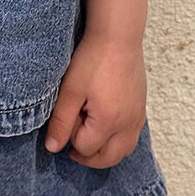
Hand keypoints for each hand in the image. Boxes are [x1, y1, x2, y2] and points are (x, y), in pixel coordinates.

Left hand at [44, 33, 146, 167]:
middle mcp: (128, 124)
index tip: (66, 119)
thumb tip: (53, 148)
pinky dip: (118, 141)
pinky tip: (105, 127)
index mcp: (108, 121)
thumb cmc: (92, 60)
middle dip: (88, 157)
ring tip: (88, 139)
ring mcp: (138, 117)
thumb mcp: (70, 91)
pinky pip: (132, 136)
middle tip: (72, 147)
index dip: (71, 139)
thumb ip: (61, 122)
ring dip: (105, 152)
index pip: (86, 148)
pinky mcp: (142, 108)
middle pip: (108, 158)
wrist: (118, 37)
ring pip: (124, 150)